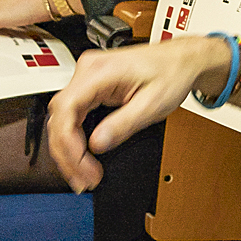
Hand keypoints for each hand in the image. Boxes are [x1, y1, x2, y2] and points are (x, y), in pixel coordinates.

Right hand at [45, 36, 229, 192]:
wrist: (181, 61)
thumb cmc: (171, 73)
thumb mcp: (152, 104)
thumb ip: (123, 125)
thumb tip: (97, 145)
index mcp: (100, 71)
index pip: (67, 109)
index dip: (69, 144)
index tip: (82, 166)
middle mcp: (88, 71)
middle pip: (60, 118)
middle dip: (68, 154)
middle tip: (83, 178)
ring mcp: (87, 78)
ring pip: (63, 120)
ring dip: (70, 150)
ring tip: (83, 175)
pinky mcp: (91, 86)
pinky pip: (74, 116)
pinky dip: (76, 139)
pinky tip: (83, 157)